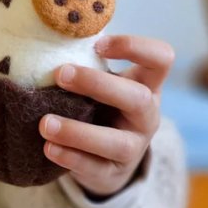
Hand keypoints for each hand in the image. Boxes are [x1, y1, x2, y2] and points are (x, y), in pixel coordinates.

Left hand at [38, 34, 174, 198]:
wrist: (108, 160)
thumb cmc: (102, 107)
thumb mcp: (105, 85)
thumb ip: (88, 63)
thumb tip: (45, 35)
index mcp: (147, 85)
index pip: (162, 58)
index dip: (135, 47)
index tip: (98, 45)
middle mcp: (147, 115)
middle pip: (138, 98)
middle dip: (98, 85)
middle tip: (60, 74)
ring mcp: (134, 147)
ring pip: (116, 142)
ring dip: (78, 132)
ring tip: (45, 124)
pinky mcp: (113, 173)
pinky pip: (95, 167)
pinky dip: (70, 157)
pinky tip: (49, 147)